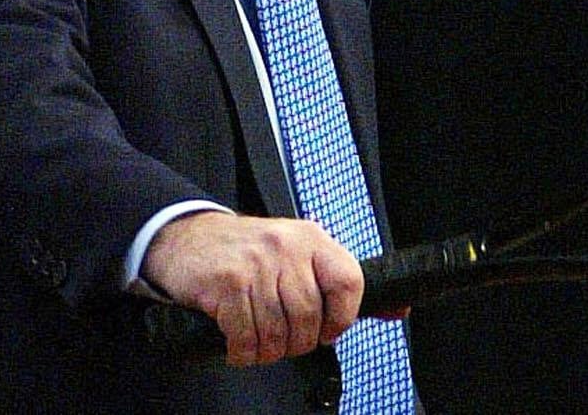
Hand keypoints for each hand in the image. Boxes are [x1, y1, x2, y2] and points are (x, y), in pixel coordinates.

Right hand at [142, 212, 363, 366]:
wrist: (190, 237)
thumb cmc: (250, 252)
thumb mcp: (300, 255)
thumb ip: (342, 285)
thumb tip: (397, 309)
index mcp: (313, 239)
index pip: (349, 280)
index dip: (343, 317)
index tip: (328, 331)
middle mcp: (287, 247)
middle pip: (309, 316)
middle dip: (298, 343)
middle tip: (284, 342)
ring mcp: (256, 264)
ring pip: (277, 330)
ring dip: (268, 351)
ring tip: (260, 344)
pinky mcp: (226, 283)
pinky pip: (245, 336)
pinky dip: (243, 352)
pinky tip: (239, 345)